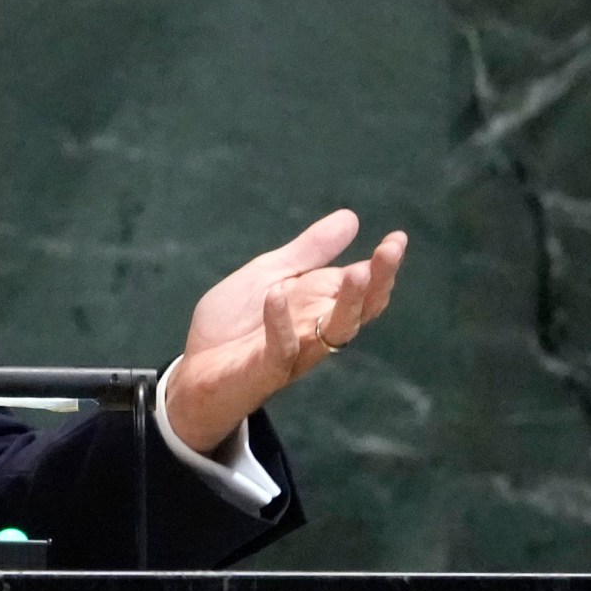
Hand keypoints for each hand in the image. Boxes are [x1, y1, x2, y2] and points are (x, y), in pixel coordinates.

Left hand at [163, 209, 406, 454]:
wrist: (193, 373)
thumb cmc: (234, 325)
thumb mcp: (269, 275)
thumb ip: (308, 251)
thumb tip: (352, 217)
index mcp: (320, 304)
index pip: (364, 287)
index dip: (383, 265)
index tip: (397, 238)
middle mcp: (317, 329)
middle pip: (361, 308)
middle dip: (378, 280)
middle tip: (391, 250)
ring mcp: (295, 351)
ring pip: (335, 331)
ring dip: (347, 303)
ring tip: (357, 272)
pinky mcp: (265, 369)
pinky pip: (281, 349)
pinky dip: (279, 323)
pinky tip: (276, 295)